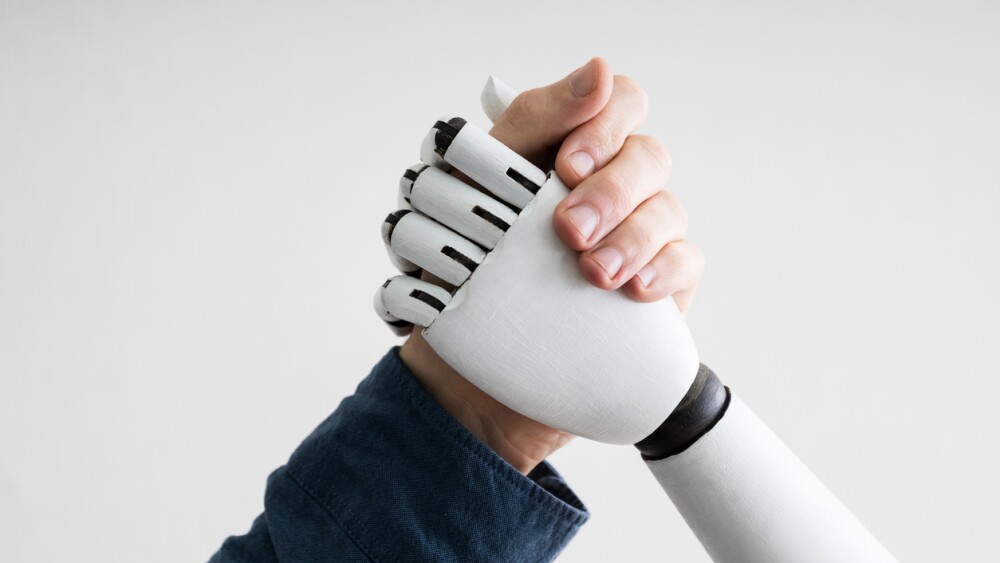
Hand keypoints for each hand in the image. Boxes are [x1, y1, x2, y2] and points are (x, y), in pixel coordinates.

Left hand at [400, 57, 704, 472]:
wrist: (475, 365)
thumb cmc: (471, 265)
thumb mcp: (479, 185)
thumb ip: (534, 121)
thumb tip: (598, 70)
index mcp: (573, 152)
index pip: (619, 103)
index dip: (604, 123)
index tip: (566, 164)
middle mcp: (614, 186)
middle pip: (647, 156)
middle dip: (610, 191)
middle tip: (567, 229)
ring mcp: (640, 235)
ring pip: (667, 209)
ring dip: (631, 236)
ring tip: (590, 272)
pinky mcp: (659, 285)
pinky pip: (685, 262)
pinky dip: (661, 272)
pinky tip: (631, 293)